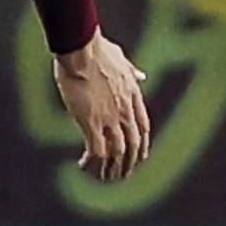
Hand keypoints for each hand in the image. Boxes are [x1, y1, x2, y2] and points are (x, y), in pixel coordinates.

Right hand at [51, 31, 150, 182]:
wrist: (81, 48)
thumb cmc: (95, 49)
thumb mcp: (120, 58)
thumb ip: (131, 70)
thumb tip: (142, 75)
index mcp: (133, 95)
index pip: (143, 127)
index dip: (142, 145)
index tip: (140, 156)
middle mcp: (125, 109)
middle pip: (133, 144)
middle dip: (129, 163)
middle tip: (122, 175)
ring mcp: (109, 117)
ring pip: (117, 151)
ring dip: (112, 167)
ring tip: (104, 177)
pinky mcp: (91, 121)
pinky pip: (96, 149)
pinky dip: (91, 161)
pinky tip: (83, 165)